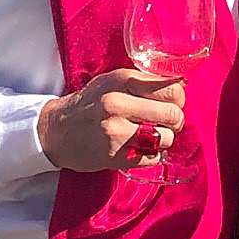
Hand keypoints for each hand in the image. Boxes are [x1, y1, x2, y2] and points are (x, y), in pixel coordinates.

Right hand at [38, 69, 185, 173]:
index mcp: (122, 81)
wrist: (57, 130)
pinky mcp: (115, 156)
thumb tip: (181, 85)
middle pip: (173, 115)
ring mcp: (116, 131)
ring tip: (150, 136)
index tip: (171, 103)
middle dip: (175, 121)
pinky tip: (138, 148)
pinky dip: (151, 155)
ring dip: (164, 139)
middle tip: (166, 123)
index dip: (177, 99)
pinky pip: (152, 157)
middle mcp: (118, 103)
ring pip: (166, 138)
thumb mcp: (114, 81)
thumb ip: (144, 81)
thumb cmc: (91, 104)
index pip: (172, 89)